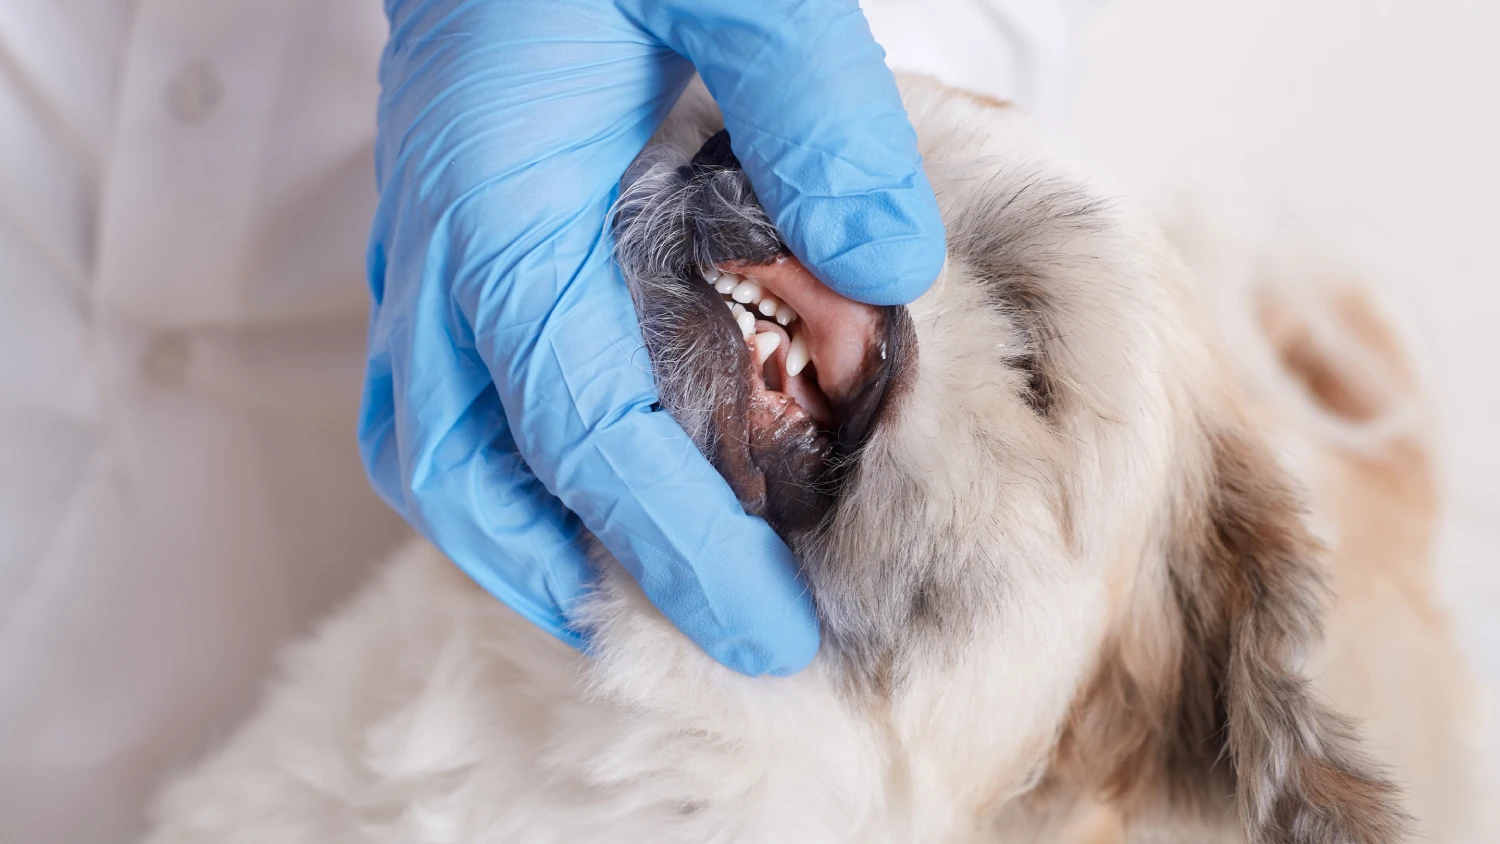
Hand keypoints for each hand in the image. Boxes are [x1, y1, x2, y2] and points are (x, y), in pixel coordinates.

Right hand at [359, 0, 945, 674]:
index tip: (767, 633)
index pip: (585, 427)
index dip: (672, 547)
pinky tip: (585, 484)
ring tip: (628, 596)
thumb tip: (888, 271)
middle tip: (692, 642)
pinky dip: (505, 472)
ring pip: (430, 451)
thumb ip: (817, 115)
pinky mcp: (438, 236)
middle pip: (464, 479)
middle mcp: (439, 248)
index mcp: (500, 202)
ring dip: (521, 544)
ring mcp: (423, 247)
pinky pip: (435, 396)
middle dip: (570, 582)